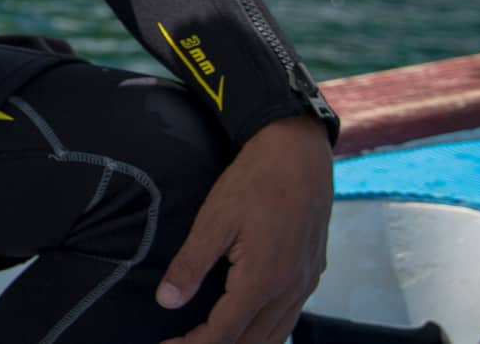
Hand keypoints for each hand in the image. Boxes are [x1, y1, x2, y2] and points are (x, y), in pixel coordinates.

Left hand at [157, 114, 333, 343]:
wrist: (300, 155)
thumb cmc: (255, 182)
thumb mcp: (214, 220)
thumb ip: (191, 264)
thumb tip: (167, 302)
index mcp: (263, 280)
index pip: (224, 332)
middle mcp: (290, 289)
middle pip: (252, 341)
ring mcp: (305, 283)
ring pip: (276, 334)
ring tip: (210, 341)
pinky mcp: (311, 272)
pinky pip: (289, 317)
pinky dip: (266, 330)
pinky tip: (248, 323)